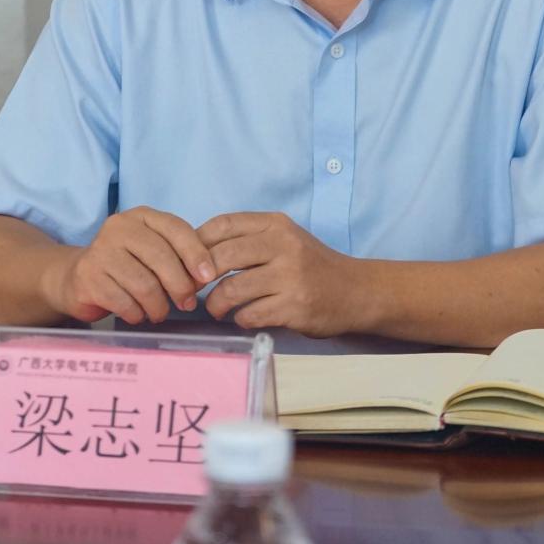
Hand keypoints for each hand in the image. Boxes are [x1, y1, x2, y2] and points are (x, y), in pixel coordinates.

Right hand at [44, 206, 215, 324]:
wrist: (76, 278)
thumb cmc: (125, 265)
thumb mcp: (151, 251)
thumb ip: (178, 256)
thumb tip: (206, 275)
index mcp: (141, 216)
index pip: (176, 229)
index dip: (196, 253)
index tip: (208, 277)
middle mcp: (118, 227)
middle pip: (161, 258)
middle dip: (180, 286)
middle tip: (186, 303)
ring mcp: (100, 251)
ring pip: (145, 285)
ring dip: (159, 306)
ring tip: (159, 312)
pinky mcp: (88, 277)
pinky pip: (125, 302)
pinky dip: (137, 314)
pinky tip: (137, 314)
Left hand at [197, 212, 363, 336]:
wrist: (355, 291)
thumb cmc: (311, 265)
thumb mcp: (284, 239)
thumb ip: (248, 240)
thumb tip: (196, 251)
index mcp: (276, 224)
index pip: (223, 225)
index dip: (196, 243)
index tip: (188, 261)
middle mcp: (283, 245)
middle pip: (220, 257)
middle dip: (199, 277)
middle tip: (194, 289)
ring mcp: (290, 277)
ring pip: (231, 289)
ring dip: (216, 303)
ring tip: (216, 308)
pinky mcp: (294, 306)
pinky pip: (250, 314)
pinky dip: (240, 319)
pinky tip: (244, 317)